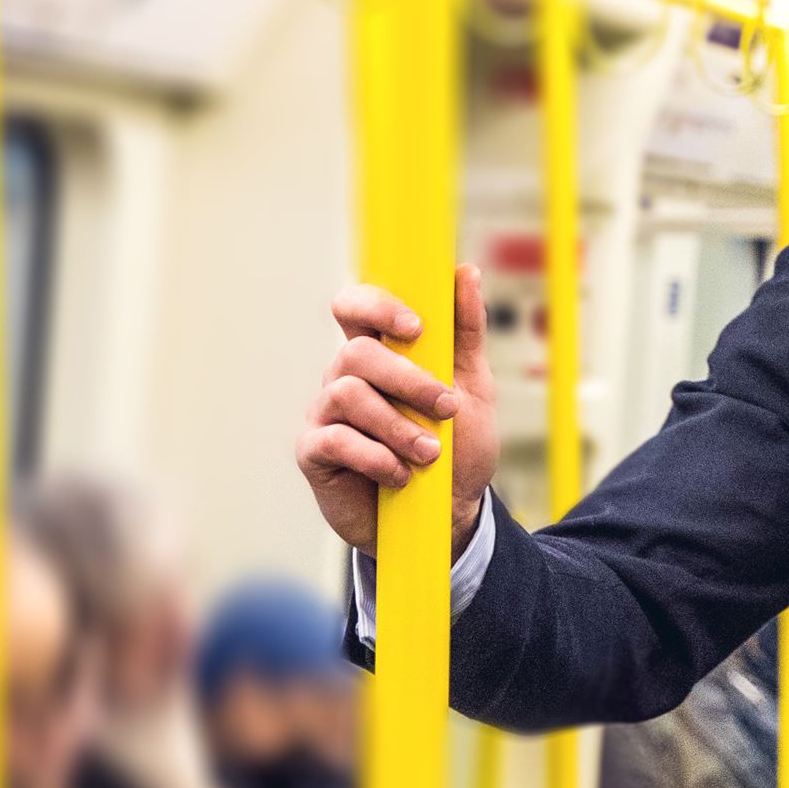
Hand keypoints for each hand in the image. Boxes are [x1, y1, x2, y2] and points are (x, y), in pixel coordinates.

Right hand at [297, 269, 498, 557]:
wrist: (450, 515)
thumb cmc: (457, 448)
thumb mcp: (473, 387)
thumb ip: (465, 333)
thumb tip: (465, 272)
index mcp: (380, 355)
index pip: (356, 308)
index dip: (377, 306)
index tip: (417, 326)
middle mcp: (345, 378)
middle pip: (356, 353)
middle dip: (408, 380)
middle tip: (447, 407)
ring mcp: (326, 414)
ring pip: (348, 395)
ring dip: (399, 426)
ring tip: (430, 454)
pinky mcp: (315, 453)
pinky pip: (336, 440)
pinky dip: (377, 456)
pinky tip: (401, 474)